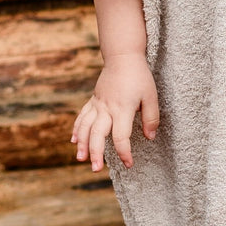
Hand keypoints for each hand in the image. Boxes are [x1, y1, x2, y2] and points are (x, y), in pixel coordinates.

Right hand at [72, 53, 159, 170]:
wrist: (122, 57)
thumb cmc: (139, 77)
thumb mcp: (151, 96)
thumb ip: (151, 118)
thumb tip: (150, 137)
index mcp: (122, 109)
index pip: (121, 136)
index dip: (124, 152)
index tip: (129, 164)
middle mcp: (107, 108)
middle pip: (98, 134)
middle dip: (96, 153)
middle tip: (96, 169)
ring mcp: (98, 104)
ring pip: (86, 127)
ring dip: (82, 144)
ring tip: (80, 159)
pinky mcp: (94, 100)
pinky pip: (82, 116)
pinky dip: (77, 129)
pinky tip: (74, 141)